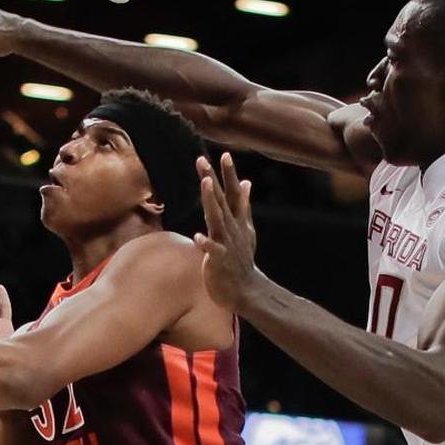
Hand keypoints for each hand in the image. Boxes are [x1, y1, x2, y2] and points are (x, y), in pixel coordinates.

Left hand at [193, 152, 263, 312]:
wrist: (245, 290)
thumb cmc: (241, 258)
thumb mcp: (246, 229)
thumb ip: (243, 205)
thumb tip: (246, 182)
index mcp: (237, 221)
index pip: (232, 193)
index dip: (229, 175)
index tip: (225, 154)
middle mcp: (232, 228)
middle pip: (221, 200)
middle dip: (213, 180)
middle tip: (203, 160)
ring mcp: (227, 243)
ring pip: (217, 219)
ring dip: (211, 202)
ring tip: (204, 184)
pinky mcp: (219, 260)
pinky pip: (212, 250)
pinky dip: (206, 243)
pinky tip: (197, 237)